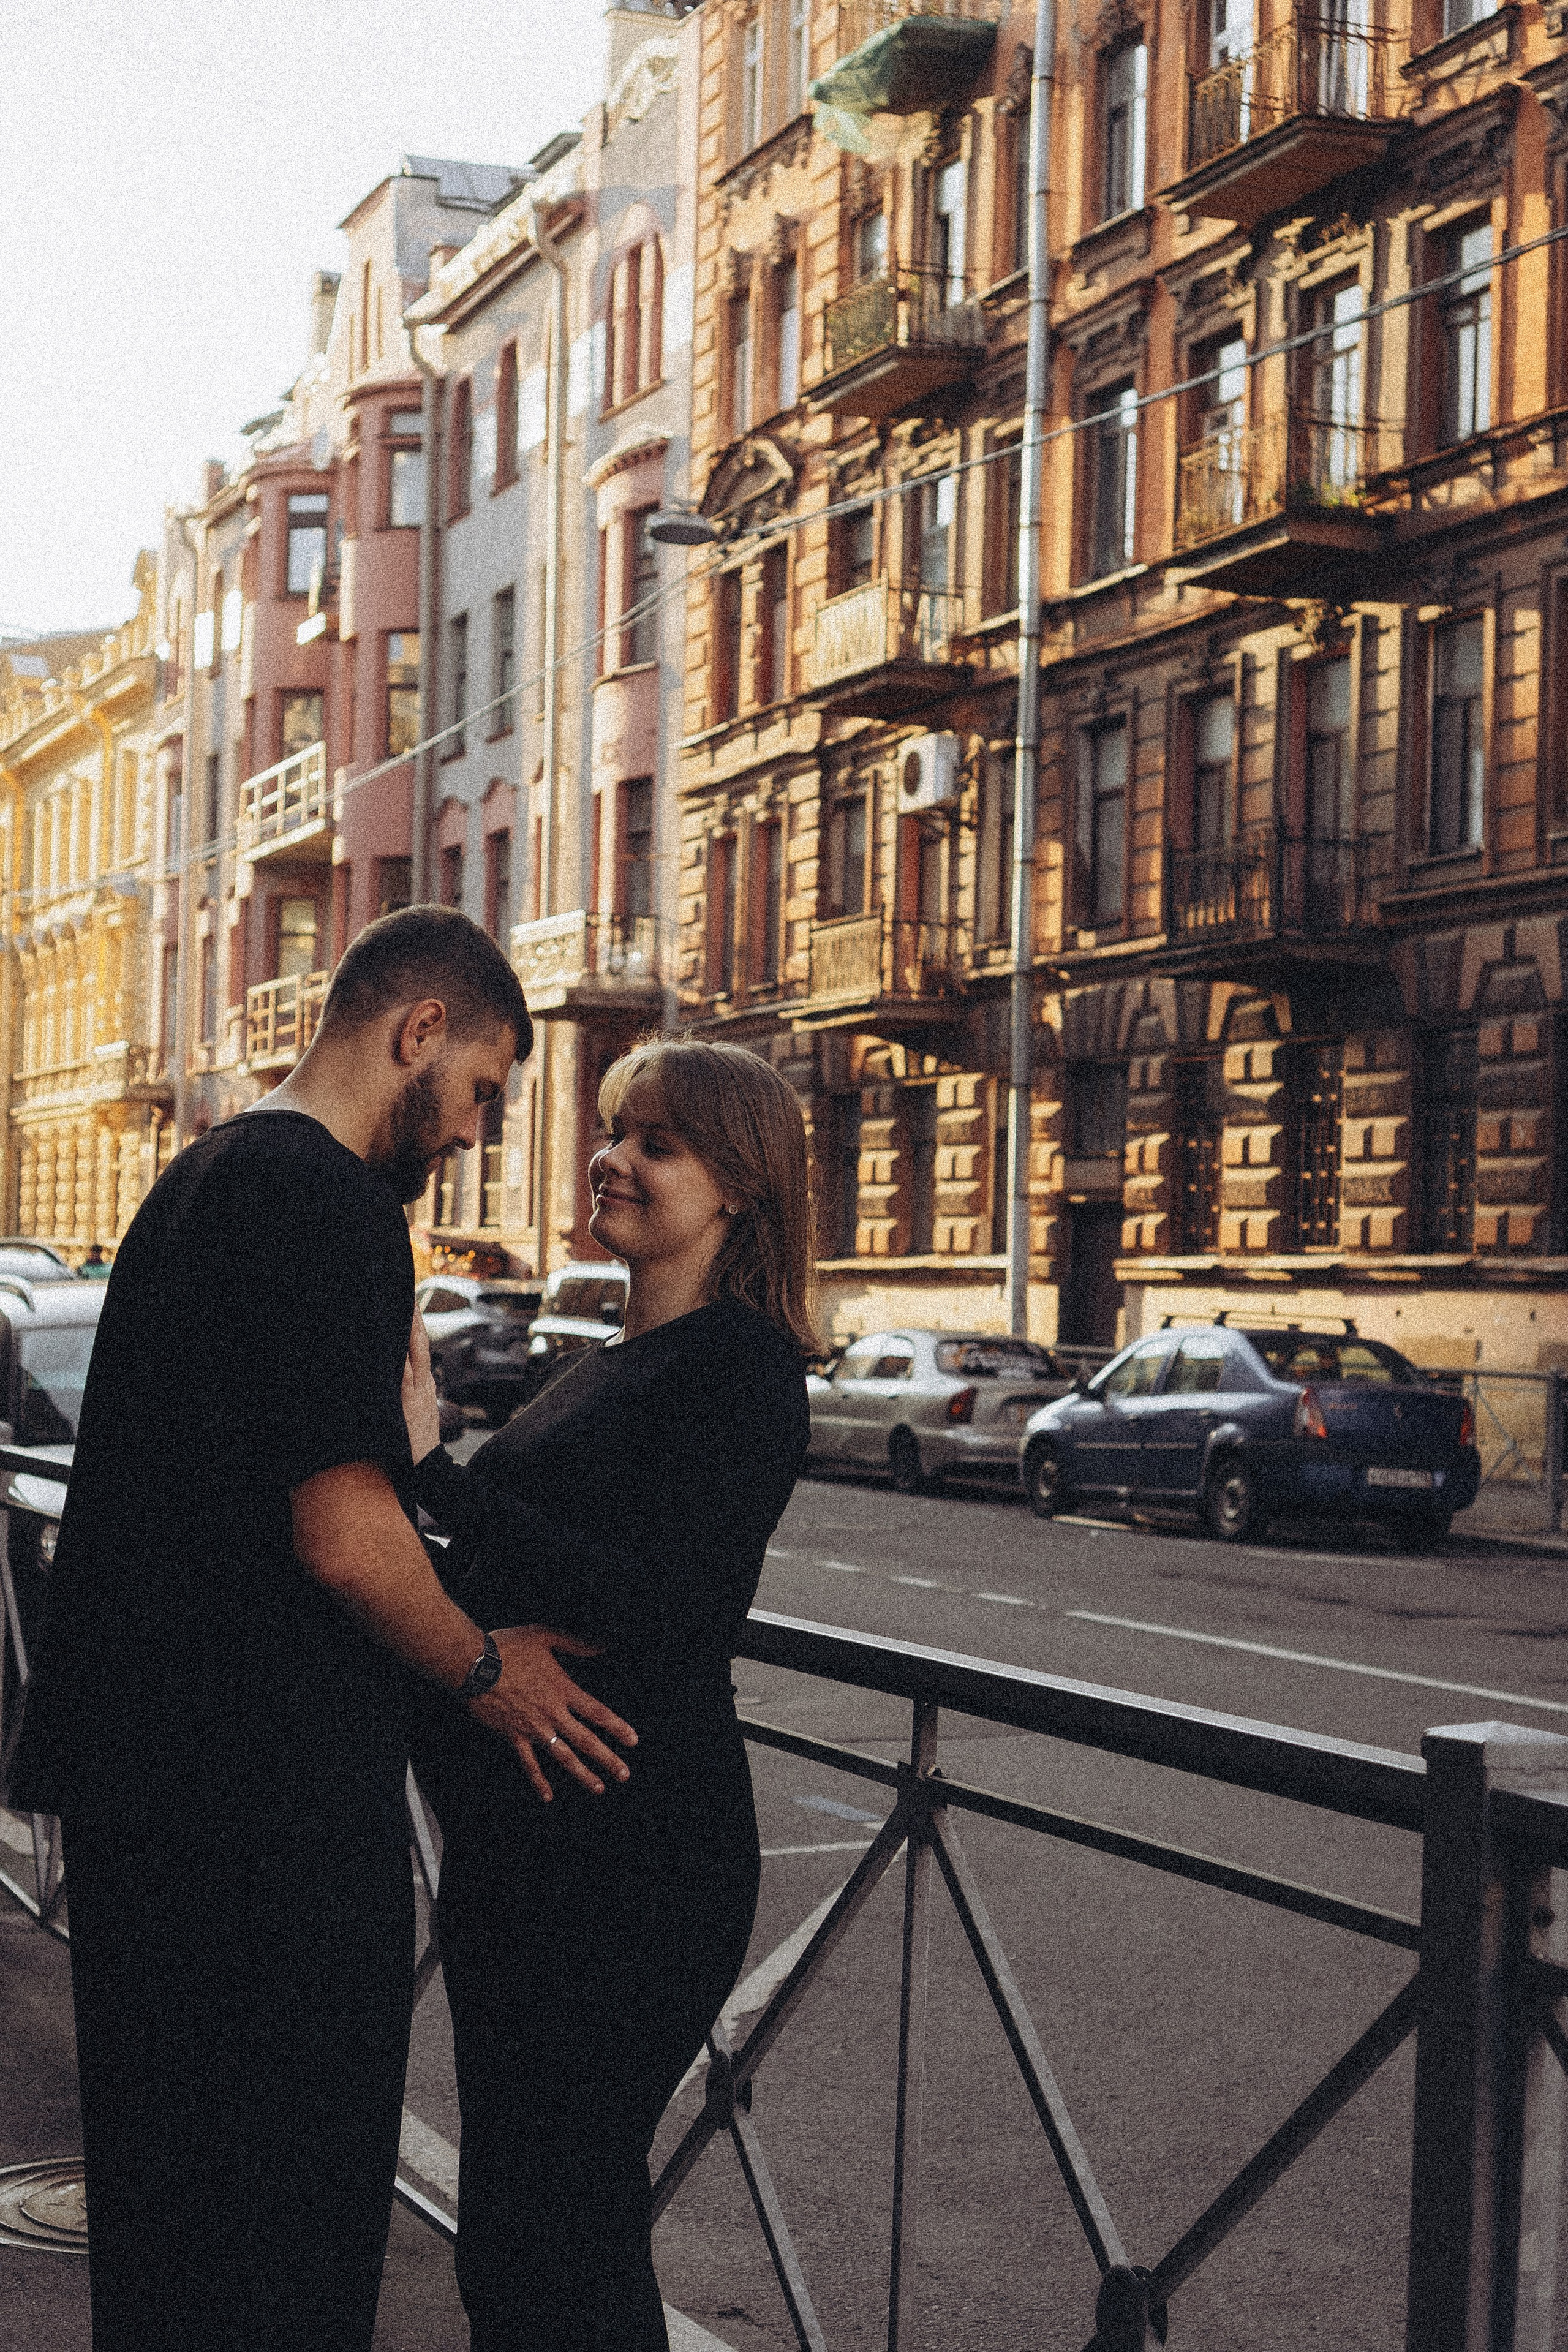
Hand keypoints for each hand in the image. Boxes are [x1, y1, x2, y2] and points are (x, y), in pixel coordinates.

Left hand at [403, 1309, 441, 1462]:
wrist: (428, 1471)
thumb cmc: (414, 1446)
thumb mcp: (414, 1415)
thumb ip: (405, 1396)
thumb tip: (390, 1377)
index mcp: (425, 1386)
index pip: (420, 1346)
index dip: (414, 1323)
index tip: (406, 1300)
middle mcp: (423, 1385)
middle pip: (418, 1343)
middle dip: (411, 1317)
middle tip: (403, 1292)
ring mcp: (417, 1394)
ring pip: (411, 1354)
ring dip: (404, 1330)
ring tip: (396, 1307)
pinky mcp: (408, 1406)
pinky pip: (403, 1376)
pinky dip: (399, 1358)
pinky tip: (390, 1343)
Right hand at [467, 1624, 637, 1801]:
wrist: (472, 1665)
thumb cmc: (507, 1647)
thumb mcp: (544, 1636)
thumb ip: (576, 1643)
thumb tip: (604, 1646)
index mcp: (562, 1689)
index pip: (597, 1713)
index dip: (617, 1728)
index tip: (633, 1741)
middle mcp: (552, 1713)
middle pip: (586, 1740)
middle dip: (607, 1759)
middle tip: (624, 1775)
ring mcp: (533, 1728)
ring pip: (563, 1756)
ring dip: (582, 1774)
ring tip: (598, 1788)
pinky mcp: (513, 1737)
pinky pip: (529, 1764)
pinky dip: (538, 1781)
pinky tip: (548, 1796)